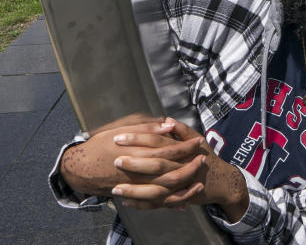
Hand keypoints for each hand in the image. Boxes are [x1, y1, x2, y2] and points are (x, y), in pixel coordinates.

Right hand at [60, 118, 199, 196]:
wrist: (79, 168)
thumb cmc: (101, 144)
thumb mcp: (122, 129)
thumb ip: (147, 127)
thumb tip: (169, 125)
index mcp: (137, 151)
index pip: (168, 149)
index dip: (186, 146)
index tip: (199, 141)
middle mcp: (137, 171)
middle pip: (170, 171)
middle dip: (190, 166)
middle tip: (203, 158)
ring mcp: (135, 186)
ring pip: (165, 190)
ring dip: (184, 186)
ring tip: (199, 180)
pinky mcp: (133, 196)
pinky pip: (155, 204)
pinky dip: (170, 203)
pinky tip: (184, 202)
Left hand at [112, 119, 247, 217]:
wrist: (222, 181)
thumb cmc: (206, 158)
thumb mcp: (198, 140)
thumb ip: (182, 130)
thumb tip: (166, 119)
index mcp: (183, 149)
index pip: (157, 140)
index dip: (138, 138)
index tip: (118, 137)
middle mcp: (182, 166)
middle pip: (156, 163)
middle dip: (134, 162)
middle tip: (115, 160)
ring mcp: (180, 185)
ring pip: (155, 187)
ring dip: (135, 189)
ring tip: (115, 188)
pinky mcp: (178, 198)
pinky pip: (158, 203)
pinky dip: (142, 204)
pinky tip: (127, 202)